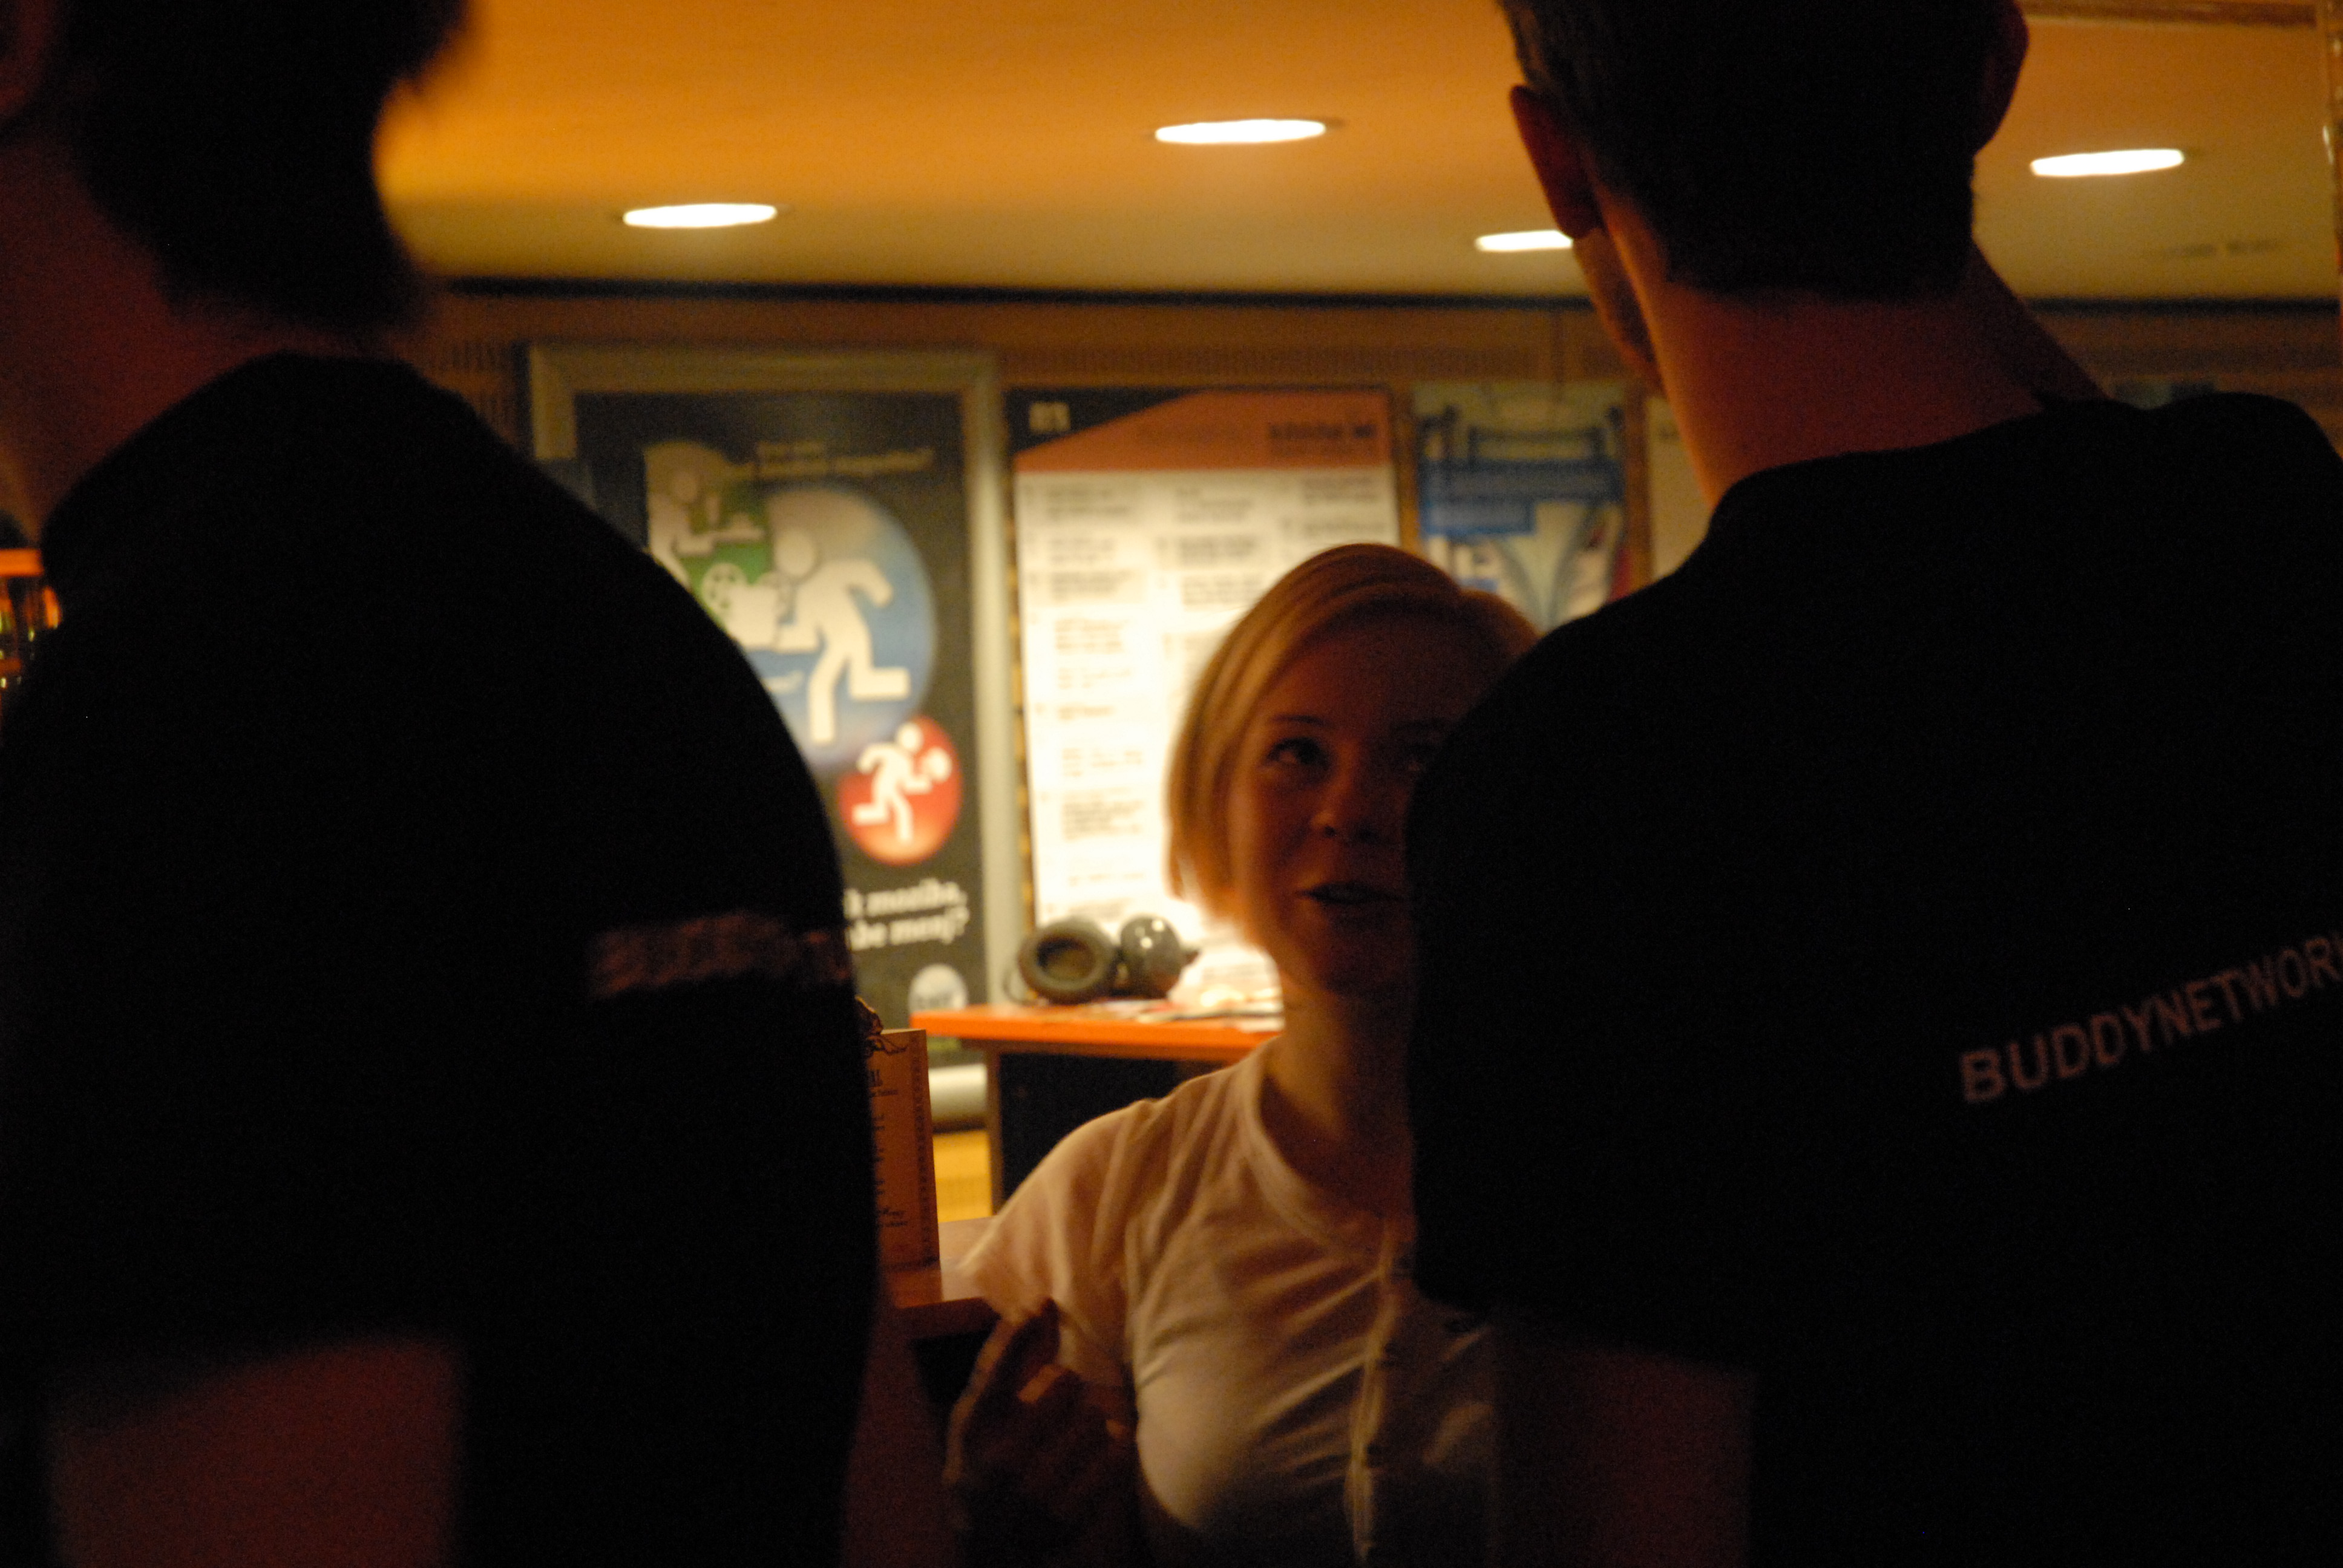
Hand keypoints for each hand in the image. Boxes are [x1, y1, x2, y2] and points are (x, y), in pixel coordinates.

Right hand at [944, 1301, 1134, 1565]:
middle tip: (1056, 1403)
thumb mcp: (983, 1409)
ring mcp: (1033, 1492)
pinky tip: (1095, 1453)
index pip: (996, 1374)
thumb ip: (1012, 1356)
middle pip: (1066, 1383)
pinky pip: (1115, 1458)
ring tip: (1071, 1434)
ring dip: (1091, 1419)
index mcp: (974, 1427)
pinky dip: (1114, 1447)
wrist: (984, 1538)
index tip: (1037, 1305)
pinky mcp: (1067, 1517)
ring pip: (1095, 1419)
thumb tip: (1043, 1301)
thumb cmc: (984, 1452)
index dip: (1016, 1337)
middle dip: (1067, 1385)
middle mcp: (999, 1459)